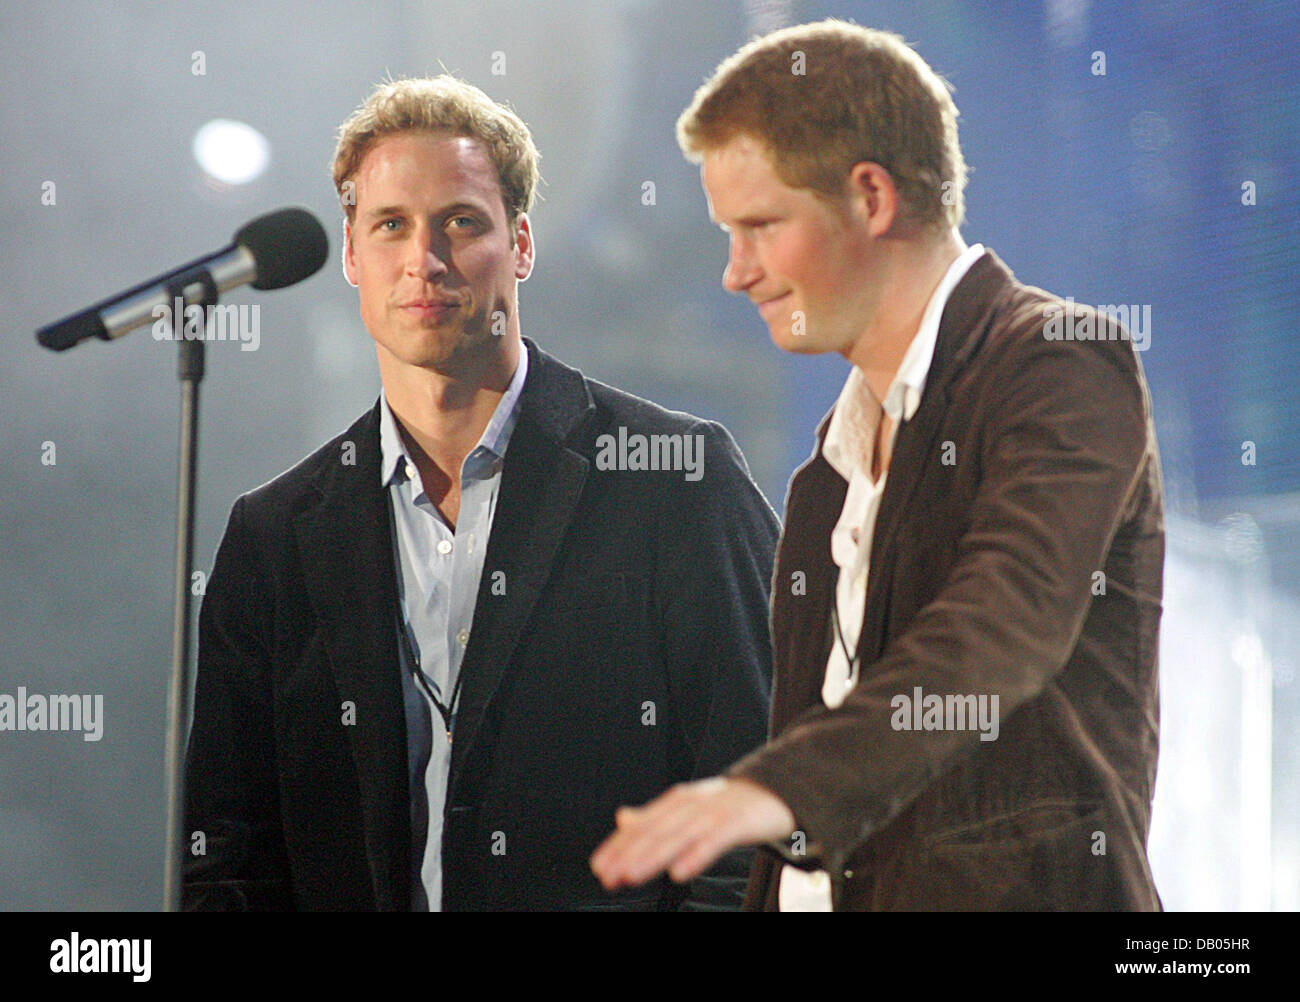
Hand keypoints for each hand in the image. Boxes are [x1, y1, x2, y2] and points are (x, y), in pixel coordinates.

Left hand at [590, 776, 795, 890]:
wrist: (781, 788)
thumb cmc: (732, 805)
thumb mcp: (690, 808)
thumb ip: (656, 816)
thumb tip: (621, 819)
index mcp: (678, 801)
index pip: (642, 825)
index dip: (619, 845)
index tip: (599, 866)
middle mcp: (693, 804)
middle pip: (655, 831)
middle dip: (628, 854)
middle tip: (608, 876)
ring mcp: (716, 811)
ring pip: (678, 836)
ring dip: (652, 857)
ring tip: (631, 876)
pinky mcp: (739, 821)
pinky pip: (714, 840)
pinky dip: (696, 855)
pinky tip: (680, 872)